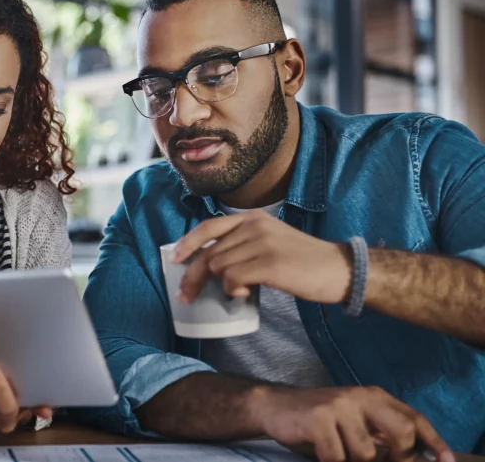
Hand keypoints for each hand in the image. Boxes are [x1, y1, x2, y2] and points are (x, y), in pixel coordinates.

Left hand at [174, 210, 351, 303]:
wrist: (340, 270)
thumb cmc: (304, 261)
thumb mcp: (270, 241)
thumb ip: (243, 244)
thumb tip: (211, 264)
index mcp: (253, 218)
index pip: (209, 227)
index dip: (187, 243)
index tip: (174, 259)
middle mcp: (254, 226)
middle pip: (209, 253)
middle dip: (193, 276)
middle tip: (186, 295)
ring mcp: (261, 243)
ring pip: (219, 267)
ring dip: (222, 285)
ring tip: (240, 291)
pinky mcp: (269, 264)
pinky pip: (233, 279)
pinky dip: (234, 291)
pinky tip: (247, 294)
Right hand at [251, 385, 452, 461]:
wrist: (273, 406)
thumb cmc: (318, 419)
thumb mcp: (353, 419)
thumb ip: (379, 432)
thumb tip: (411, 456)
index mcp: (373, 396)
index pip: (413, 418)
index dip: (433, 441)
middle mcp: (359, 396)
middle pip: (400, 432)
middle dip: (397, 456)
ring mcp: (338, 406)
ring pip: (366, 453)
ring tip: (338, 455)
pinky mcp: (318, 419)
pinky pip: (337, 457)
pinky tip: (321, 455)